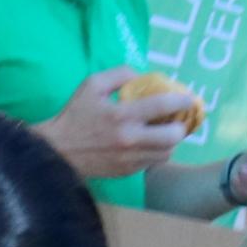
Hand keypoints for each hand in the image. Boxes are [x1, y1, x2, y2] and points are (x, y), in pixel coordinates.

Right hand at [37, 65, 198, 178]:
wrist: (58, 150)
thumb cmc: (75, 115)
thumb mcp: (92, 84)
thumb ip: (119, 74)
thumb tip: (142, 77)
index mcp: (122, 115)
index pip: (162, 105)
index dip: (181, 101)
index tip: (189, 99)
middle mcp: (130, 138)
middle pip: (172, 136)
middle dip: (179, 127)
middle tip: (174, 121)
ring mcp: (130, 158)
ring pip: (166, 152)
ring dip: (169, 142)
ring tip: (162, 133)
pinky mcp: (127, 171)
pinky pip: (153, 162)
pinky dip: (155, 153)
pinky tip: (147, 144)